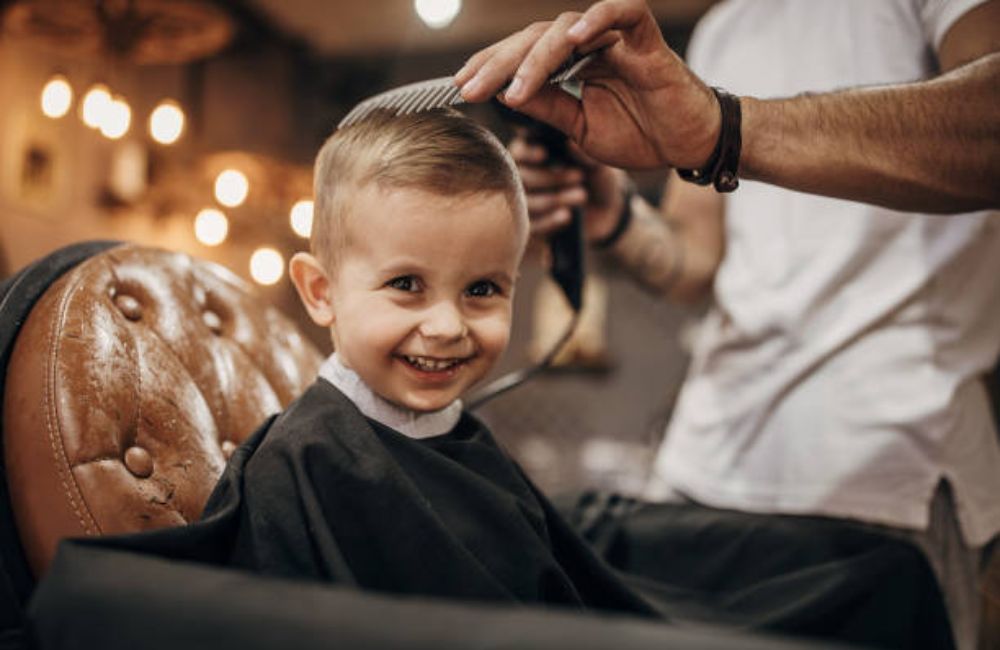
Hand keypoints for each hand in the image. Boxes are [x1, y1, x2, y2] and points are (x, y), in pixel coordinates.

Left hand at [456, 0, 720, 170]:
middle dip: (500, 63)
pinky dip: (599, 17)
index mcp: (573, 64)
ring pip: (569, 27)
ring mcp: (618, 39)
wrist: (690, 146)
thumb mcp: (581, 129)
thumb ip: (549, 108)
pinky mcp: (648, 39)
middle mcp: (591, 45)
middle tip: (471, 88)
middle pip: (536, 37)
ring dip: (536, 56)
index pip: (524, 54)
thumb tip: (505, 94)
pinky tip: (573, 39)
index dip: (492, 67)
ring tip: (516, 87)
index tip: (460, 86)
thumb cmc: (642, 135)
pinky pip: (625, 11)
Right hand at [510, 132, 626, 241]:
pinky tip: (566, 216)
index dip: (528, 153)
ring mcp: (525, 204)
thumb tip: (570, 144)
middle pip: (521, 177)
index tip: (544, 154)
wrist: (605, 213)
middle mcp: (523, 177)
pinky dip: (549, 221)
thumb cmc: (596, 178)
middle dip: (550, 177)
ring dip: (554, 198)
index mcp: (534, 154)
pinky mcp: (531, 227)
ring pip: (526, 202)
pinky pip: (531, 226)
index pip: (519, 150)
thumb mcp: (596, 165)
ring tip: (582, 195)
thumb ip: (583, 155)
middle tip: (579, 176)